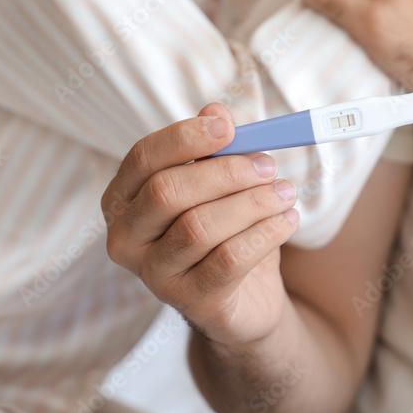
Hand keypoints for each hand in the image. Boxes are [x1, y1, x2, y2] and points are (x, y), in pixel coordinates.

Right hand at [101, 104, 299, 346]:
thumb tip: (216, 111)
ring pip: (200, 227)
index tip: (228, 126)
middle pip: (167, 192)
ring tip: (287, 193)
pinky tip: (288, 220)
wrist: (244, 297)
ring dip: (253, 203)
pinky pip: (229, 260)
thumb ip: (215, 148)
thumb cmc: (225, 229)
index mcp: (123, 199)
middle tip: (268, 165)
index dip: (185, 137)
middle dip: (226, 172)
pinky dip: (265, 234)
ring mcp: (154, 275)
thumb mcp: (220, 184)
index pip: (143, 159)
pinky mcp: (190, 301)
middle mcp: (126, 238)